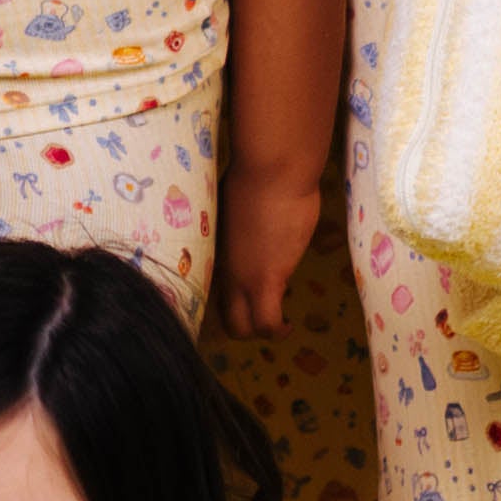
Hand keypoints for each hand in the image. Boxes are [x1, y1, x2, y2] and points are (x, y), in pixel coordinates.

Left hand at [211, 158, 332, 337]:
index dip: (225, 303)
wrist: (272, 170)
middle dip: (242, 326)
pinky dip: (278, 329)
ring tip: (279, 325)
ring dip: (261, 330)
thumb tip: (246, 222)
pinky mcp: (272, 277)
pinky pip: (269, 320)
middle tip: (261, 316)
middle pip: (224, 316)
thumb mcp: (235, 204)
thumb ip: (237, 223)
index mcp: (215, 252)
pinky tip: (289, 325)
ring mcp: (246, 276)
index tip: (242, 301)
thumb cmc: (255, 175)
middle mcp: (226, 270)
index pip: (210, 292)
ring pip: (246, 326)